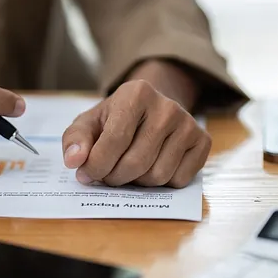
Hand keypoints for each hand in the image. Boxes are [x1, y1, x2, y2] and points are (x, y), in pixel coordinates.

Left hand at [62, 80, 210, 187]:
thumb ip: (75, 139)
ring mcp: (189, 123)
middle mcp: (167, 106)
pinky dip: (161, 183)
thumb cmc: (115, 120)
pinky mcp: (203, 141)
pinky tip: (152, 166)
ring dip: (137, 182)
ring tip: (128, 168)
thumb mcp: (89, 122)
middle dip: (115, 177)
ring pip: (158, 176)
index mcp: (136, 93)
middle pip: (136, 164)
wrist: (151, 109)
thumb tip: (75, 160)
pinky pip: (179, 180)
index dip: (95, 166)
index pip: (113, 142)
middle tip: (107, 175)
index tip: (85, 175)